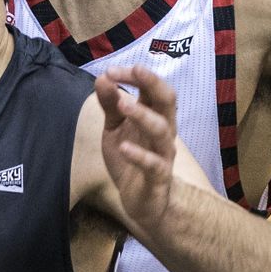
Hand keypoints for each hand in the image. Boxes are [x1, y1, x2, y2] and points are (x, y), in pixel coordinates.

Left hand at [96, 66, 177, 229]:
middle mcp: (163, 131)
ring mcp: (163, 154)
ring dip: (143, 115)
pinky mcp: (159, 178)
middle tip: (134, 70)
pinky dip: (140, 155)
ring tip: (123, 103)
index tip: (112, 70)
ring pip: (162, 130)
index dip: (135, 76)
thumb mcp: (115, 128)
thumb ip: (110, 105)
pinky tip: (124, 147)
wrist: (142, 202)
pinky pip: (154, 165)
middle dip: (152, 82)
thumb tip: (103, 77)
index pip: (151, 88)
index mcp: (154, 115)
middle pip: (167, 101)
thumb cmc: (131, 159)